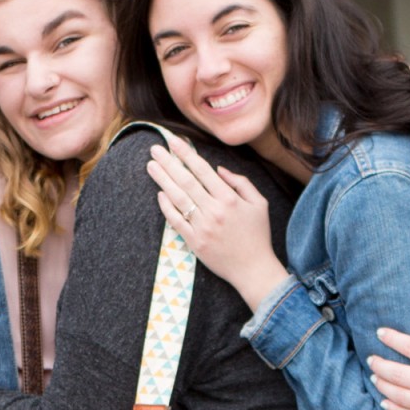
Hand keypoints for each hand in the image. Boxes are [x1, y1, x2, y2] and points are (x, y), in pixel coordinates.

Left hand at [146, 133, 286, 310]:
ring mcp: (202, 227)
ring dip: (163, 181)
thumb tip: (219, 169)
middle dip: (169, 163)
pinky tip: (160, 194)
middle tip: (155, 149)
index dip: (186, 154)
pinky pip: (176, 221)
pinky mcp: (194, 242)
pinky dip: (167, 207)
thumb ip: (241, 182)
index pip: (203, 170)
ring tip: (151, 166)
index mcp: (230, 198)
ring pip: (178, 198)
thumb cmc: (258, 235)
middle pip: (186, 181)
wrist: (253, 269)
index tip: (173, 141)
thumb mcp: (259, 203)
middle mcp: (214, 210)